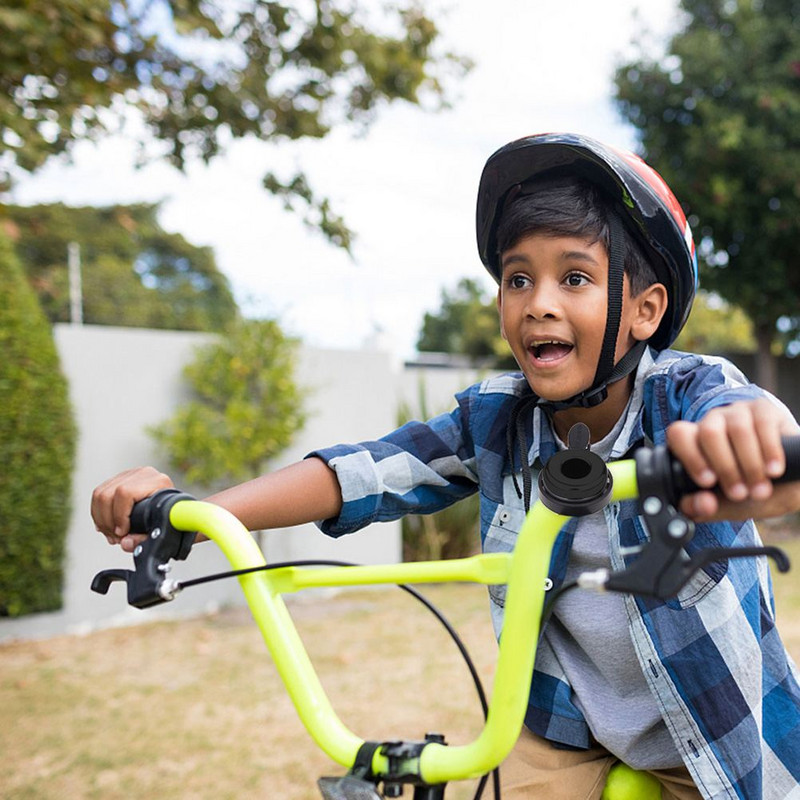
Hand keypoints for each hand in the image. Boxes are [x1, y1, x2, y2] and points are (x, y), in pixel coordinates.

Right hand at [91, 467, 173, 551]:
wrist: (182, 509)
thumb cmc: (176, 520)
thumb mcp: (165, 533)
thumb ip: (145, 540)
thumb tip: (124, 542)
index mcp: (158, 482)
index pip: (125, 492)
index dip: (119, 515)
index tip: (122, 533)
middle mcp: (144, 474)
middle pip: (108, 494)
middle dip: (108, 521)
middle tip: (116, 538)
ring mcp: (132, 474)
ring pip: (100, 494)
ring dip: (101, 519)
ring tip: (112, 535)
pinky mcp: (122, 478)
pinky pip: (100, 493)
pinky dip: (99, 513)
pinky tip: (107, 527)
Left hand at [666, 398, 799, 521]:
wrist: (789, 478)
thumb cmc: (750, 487)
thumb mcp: (726, 504)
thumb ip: (705, 509)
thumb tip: (701, 505)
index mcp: (695, 440)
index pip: (679, 435)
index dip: (691, 457)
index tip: (707, 482)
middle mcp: (714, 422)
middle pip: (709, 432)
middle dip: (726, 468)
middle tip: (739, 494)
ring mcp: (738, 413)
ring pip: (737, 429)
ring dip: (750, 465)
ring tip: (760, 489)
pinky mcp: (764, 410)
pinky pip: (763, 424)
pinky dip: (769, 451)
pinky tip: (773, 470)